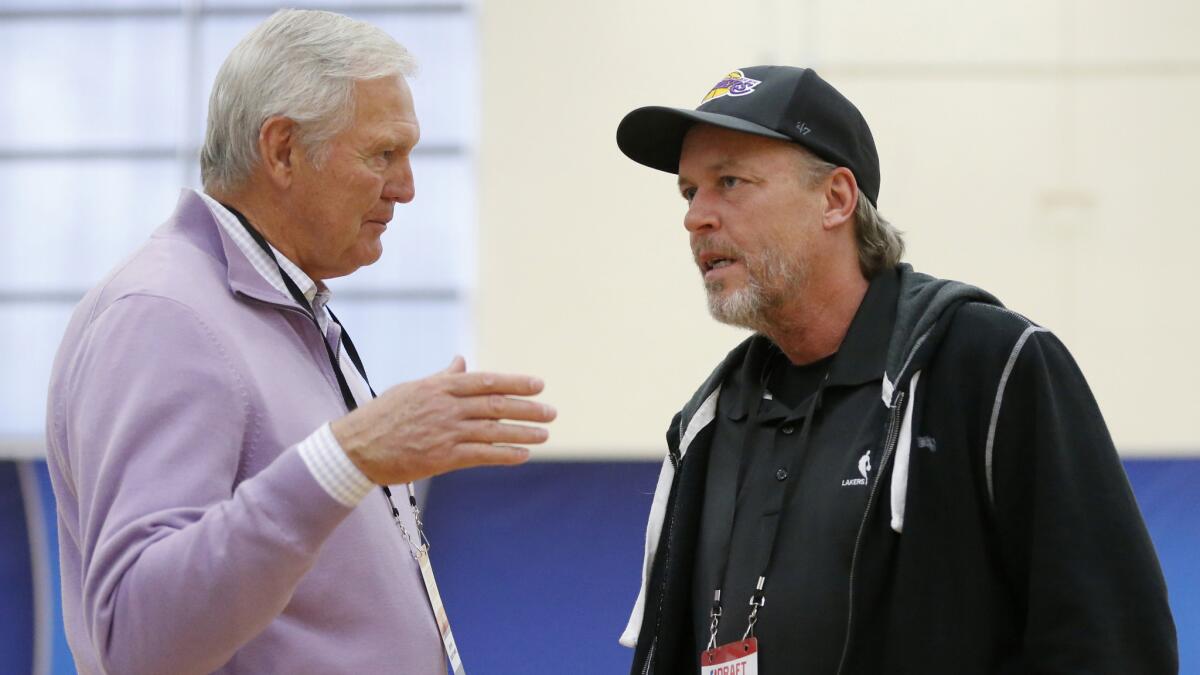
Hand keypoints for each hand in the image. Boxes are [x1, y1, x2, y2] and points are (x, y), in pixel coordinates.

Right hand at [331, 356, 555, 484]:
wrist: (356, 448)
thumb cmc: (382, 416)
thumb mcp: (412, 389)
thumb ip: (442, 377)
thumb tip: (461, 361)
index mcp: (440, 386)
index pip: (486, 381)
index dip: (515, 382)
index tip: (539, 385)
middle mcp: (446, 406)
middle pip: (496, 405)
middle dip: (527, 408)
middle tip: (551, 412)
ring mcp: (445, 431)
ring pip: (493, 430)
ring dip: (523, 432)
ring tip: (544, 433)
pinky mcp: (442, 457)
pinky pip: (481, 455)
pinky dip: (505, 454)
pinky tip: (524, 455)